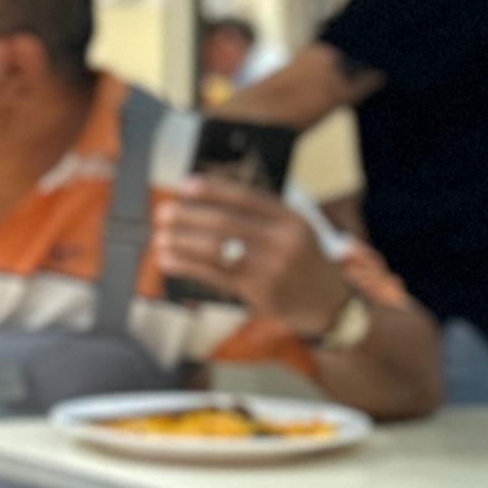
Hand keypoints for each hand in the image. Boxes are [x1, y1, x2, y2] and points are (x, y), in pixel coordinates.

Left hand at [159, 178, 353, 338]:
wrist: (328, 301)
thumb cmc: (298, 258)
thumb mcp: (290, 229)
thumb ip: (257, 214)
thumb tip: (202, 197)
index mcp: (290, 218)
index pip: (246, 197)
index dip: (212, 190)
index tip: (184, 186)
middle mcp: (283, 240)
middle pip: (225, 223)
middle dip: (188, 216)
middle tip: (162, 213)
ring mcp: (271, 267)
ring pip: (216, 249)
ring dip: (181, 242)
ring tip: (159, 238)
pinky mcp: (259, 291)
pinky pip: (214, 274)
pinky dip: (186, 266)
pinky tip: (168, 261)